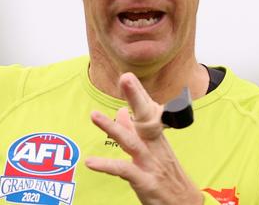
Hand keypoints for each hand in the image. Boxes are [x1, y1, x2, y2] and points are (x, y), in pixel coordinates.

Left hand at [85, 73, 203, 204]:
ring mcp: (151, 164)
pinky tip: (91, 161)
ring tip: (94, 115)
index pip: (148, 111)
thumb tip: (121, 112)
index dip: (138, 94)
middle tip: (125, 78)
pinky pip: (124, 171)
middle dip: (136, 97)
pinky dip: (107, 165)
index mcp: (156, 139)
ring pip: (132, 142)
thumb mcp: (154, 152)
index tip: (128, 75)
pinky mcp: (146, 182)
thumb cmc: (167, 177)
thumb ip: (136, 132)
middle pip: (146, 118)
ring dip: (112, 127)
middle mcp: (155, 147)